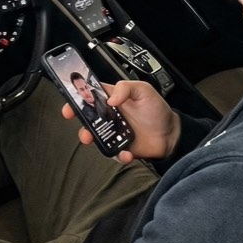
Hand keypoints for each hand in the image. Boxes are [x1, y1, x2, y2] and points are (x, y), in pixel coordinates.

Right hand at [62, 79, 181, 161]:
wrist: (172, 133)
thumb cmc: (158, 109)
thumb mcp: (144, 90)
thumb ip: (125, 88)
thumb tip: (111, 98)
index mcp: (112, 98)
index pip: (90, 96)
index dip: (78, 99)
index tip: (70, 104)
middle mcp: (111, 116)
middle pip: (88, 118)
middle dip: (80, 123)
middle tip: (82, 126)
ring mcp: (114, 132)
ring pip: (95, 137)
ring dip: (91, 139)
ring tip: (94, 139)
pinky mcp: (121, 147)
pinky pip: (113, 153)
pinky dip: (117, 154)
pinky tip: (126, 152)